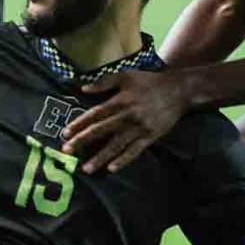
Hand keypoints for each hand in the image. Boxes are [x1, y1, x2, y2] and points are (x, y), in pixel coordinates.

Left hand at [61, 70, 187, 173]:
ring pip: (116, 145)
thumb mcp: (125, 76)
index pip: (94, 114)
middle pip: (101, 131)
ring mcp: (139, 128)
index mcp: (119, 101)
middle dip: (82, 141)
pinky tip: (112, 168)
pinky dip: (124, 160)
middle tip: (66, 151)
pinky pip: (135, 151)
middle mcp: (127, 116)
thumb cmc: (149, 81)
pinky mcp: (150, 136)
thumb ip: (103, 82)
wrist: (179, 90)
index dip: (79, 124)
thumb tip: (82, 88)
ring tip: (86, 168)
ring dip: (100, 157)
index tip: (65, 133)